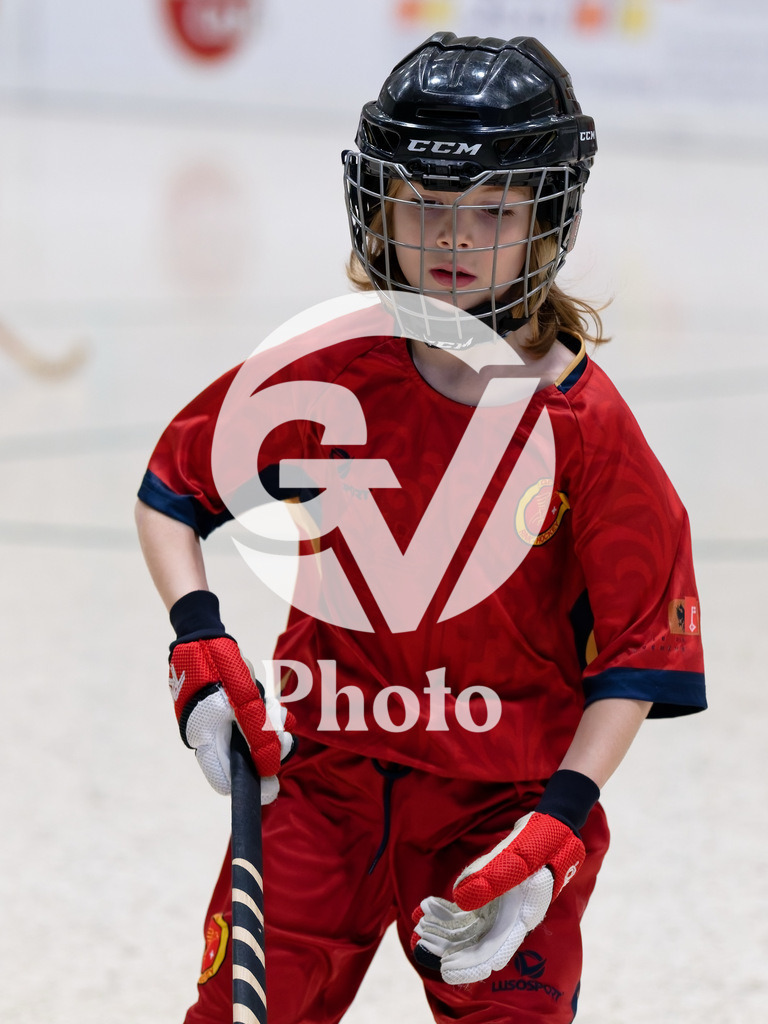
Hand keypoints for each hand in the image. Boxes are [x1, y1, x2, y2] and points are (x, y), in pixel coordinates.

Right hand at [167, 591, 295, 800]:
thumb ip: (256, 733)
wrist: (202, 634)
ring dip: (269, 729)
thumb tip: (269, 766)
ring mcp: (216, 721)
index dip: (249, 786)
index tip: (272, 786)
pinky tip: (272, 704)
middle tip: (286, 739)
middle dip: (268, 750)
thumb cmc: (217, 664)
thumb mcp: (241, 698)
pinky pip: (248, 720)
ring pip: (249, 739)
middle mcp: (208, 734)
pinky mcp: (225, 708)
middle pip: (242, 758)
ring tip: (278, 715)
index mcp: (204, 737)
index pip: (225, 779)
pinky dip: (263, 715)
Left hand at [411, 770, 598, 985]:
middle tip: (422, 947)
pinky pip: (470, 910)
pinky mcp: (495, 896)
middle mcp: (512, 918)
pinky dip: (451, 912)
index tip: (447, 968)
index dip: (471, 964)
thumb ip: (492, 875)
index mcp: (523, 915)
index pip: (496, 951)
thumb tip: (459, 898)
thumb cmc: (542, 841)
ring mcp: (503, 908)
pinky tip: (431, 907)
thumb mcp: (520, 854)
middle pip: (479, 944)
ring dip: (447, 931)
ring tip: (421, 928)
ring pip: (471, 929)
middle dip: (451, 948)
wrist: (553, 828)